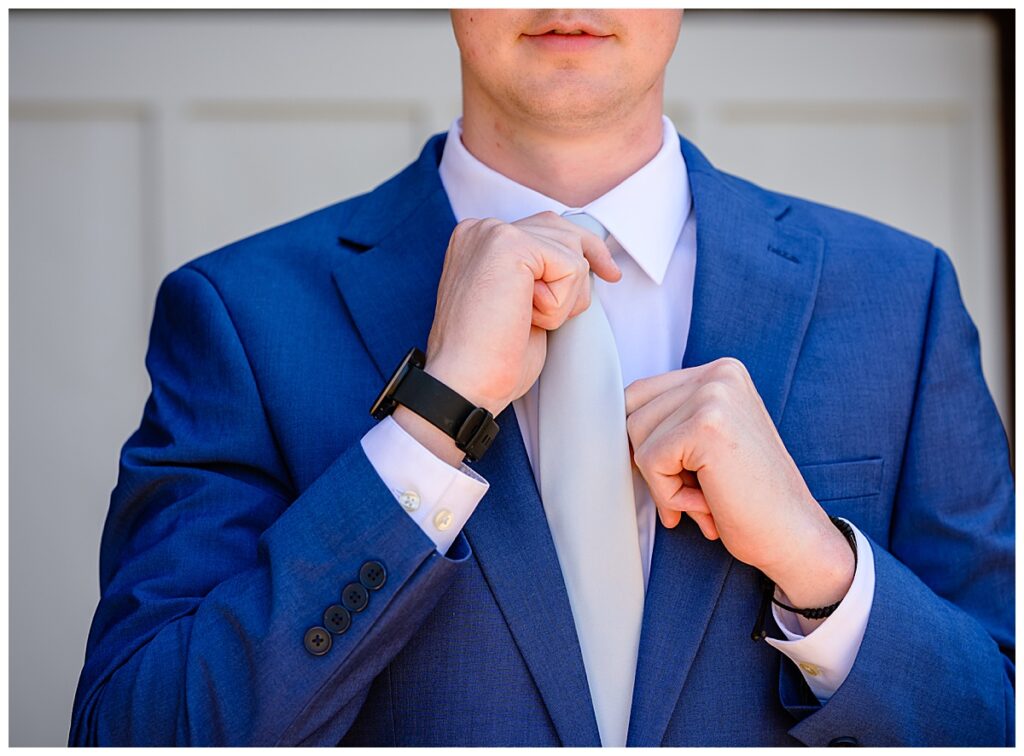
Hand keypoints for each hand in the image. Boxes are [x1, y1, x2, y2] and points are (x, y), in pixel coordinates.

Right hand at [425, 211, 620, 414]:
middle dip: (575, 279)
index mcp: (479, 240)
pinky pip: (571, 267)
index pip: (548, 227)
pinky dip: (560, 304)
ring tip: (524, 320)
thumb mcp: (521, 302)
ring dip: (563, 299)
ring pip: (572, 252)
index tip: (609, 273)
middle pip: (566, 231)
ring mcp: (493, 232)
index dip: (581, 253)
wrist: (464, 383)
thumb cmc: (489, 358)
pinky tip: (527, 317)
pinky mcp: (509, 244)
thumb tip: (584, 258)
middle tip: (551, 317)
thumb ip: (539, 273)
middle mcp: (482, 228)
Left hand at [624, 358, 854, 614]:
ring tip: (708, 494)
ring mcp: (714, 395)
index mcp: (720, 372)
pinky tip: (708, 502)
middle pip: (631, 412)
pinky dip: (670, 494)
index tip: (689, 472)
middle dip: (654, 461)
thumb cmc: (747, 499)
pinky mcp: (706, 426)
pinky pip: (650, 461)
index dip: (649, 443)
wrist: (795, 538)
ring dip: (663, 480)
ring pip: (637, 437)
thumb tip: (598, 420)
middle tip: (701, 488)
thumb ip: (669, 421)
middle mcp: (719, 374)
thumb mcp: (705, 444)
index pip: (639, 395)